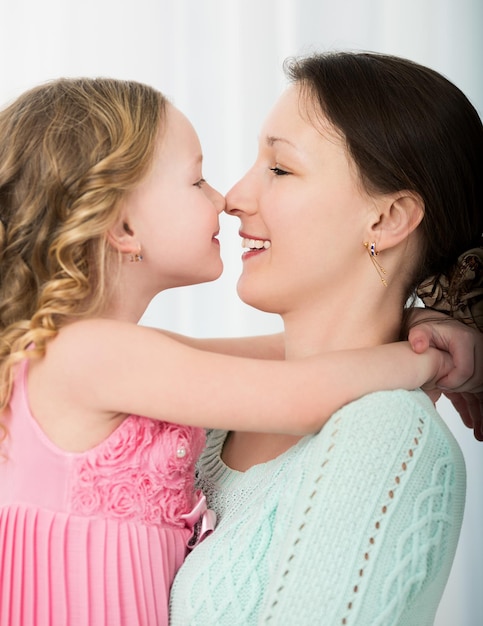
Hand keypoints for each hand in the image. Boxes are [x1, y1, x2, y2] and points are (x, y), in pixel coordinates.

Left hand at [408, 317, 482, 440]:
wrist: (432, 328)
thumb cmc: (426, 330)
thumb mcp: (420, 330)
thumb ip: (419, 336)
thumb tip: (418, 346)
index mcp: (465, 341)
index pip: (465, 370)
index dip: (452, 381)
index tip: (438, 384)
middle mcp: (478, 350)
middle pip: (476, 380)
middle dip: (462, 391)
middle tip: (447, 394)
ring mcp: (479, 362)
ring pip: (481, 390)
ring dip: (480, 413)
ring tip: (479, 434)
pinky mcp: (475, 372)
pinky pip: (479, 393)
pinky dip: (477, 410)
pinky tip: (477, 428)